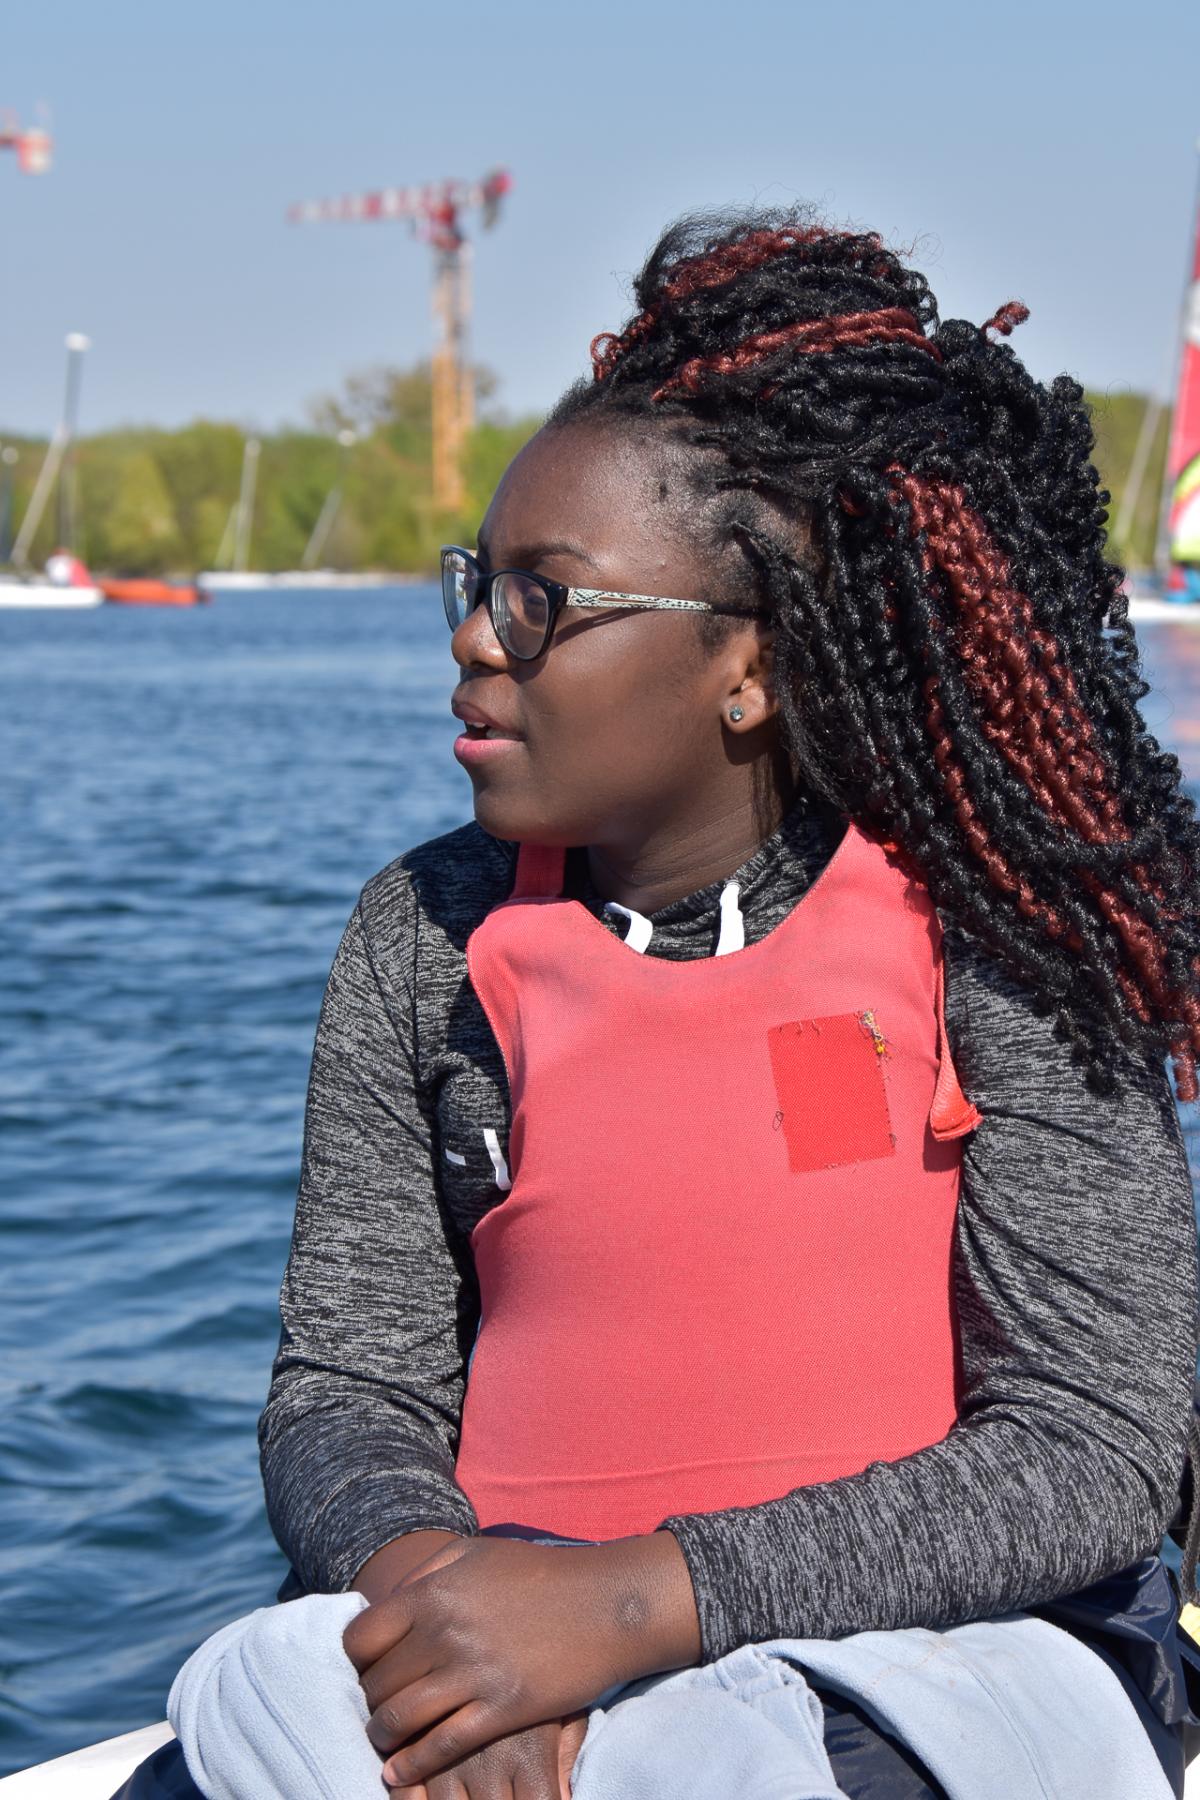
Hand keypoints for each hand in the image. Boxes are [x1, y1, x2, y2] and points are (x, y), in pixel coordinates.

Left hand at [343, 1531, 698, 1789]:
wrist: (606, 1603)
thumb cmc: (540, 1574)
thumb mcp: (476, 1554)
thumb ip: (427, 1572)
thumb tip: (388, 1604)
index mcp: (433, 1593)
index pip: (361, 1639)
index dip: (357, 1661)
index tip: (368, 1670)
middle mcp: (444, 1633)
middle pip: (375, 1684)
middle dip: (370, 1702)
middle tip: (378, 1710)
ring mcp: (472, 1673)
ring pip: (398, 1720)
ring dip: (383, 1737)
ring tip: (385, 1743)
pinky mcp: (501, 1709)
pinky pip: (439, 1747)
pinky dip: (411, 1766)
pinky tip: (399, 1774)